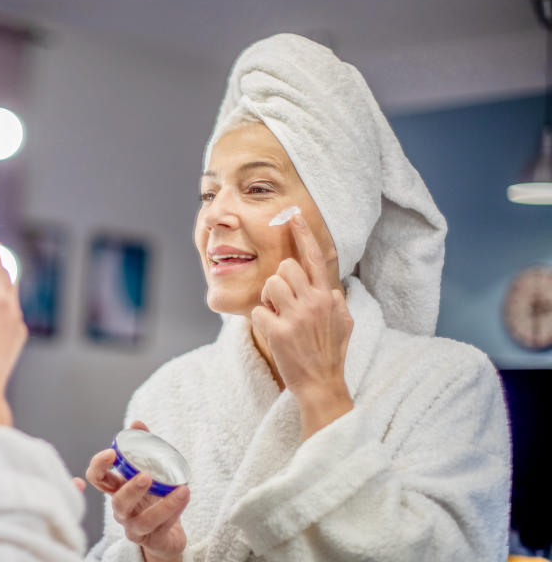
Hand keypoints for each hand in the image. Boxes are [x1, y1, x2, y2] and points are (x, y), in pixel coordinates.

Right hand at [85, 421, 189, 561]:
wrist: (165, 535)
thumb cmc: (152, 499)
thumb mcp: (148, 472)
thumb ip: (142, 447)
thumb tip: (136, 423)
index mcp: (117, 489)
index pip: (98, 478)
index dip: (99, 466)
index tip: (112, 453)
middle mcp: (122, 510)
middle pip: (118, 502)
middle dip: (130, 489)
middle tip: (145, 475)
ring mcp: (135, 527)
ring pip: (143, 520)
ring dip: (163, 505)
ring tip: (180, 489)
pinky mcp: (152, 540)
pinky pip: (163, 527)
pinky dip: (175, 510)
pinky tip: (185, 496)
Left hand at [251, 213, 354, 438]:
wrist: (322, 385)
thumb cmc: (330, 354)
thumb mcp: (344, 323)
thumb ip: (335, 301)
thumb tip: (330, 287)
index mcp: (328, 297)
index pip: (314, 258)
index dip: (303, 235)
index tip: (292, 216)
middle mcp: (314, 302)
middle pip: (285, 267)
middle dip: (279, 282)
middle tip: (282, 304)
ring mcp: (296, 316)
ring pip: (270, 285)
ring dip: (268, 300)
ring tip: (279, 318)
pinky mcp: (279, 331)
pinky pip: (257, 311)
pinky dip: (260, 321)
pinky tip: (273, 333)